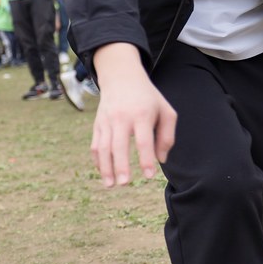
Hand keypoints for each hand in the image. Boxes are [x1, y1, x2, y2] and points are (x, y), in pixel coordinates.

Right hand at [90, 43, 176, 186]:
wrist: (121, 78)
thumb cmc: (148, 98)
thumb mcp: (166, 111)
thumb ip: (167, 136)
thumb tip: (160, 160)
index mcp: (142, 114)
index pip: (143, 141)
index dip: (146, 159)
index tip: (149, 176)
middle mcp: (121, 118)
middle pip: (118, 145)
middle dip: (121, 166)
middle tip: (125, 184)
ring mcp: (106, 121)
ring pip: (103, 148)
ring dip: (105, 168)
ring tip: (110, 185)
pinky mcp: (97, 125)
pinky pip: (95, 145)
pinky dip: (98, 161)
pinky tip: (104, 173)